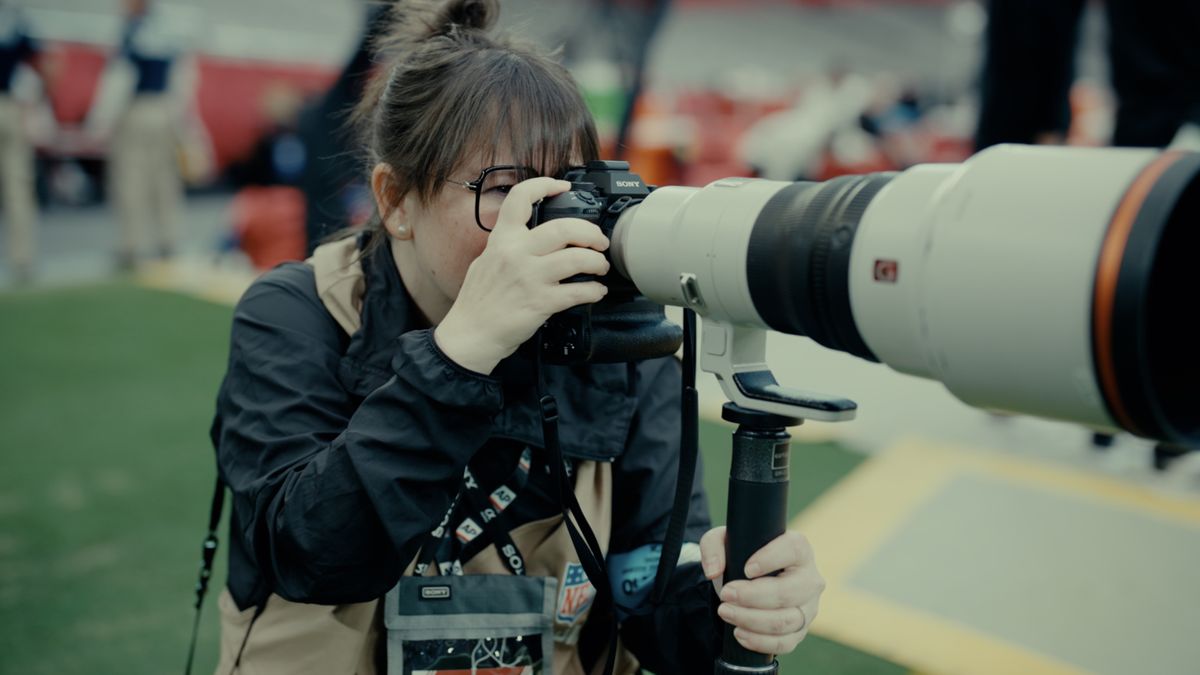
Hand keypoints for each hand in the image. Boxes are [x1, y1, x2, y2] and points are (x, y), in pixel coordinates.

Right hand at [435, 177, 609, 373]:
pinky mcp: (540, 303)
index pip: (520, 198)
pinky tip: (596, 291)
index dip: (545, 185)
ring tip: (600, 266)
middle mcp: (516, 254)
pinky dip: (594, 291)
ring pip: (577, 259)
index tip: (563, 186)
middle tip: (599, 240)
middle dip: (590, 232)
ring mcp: (529, 278)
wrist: (470, 334)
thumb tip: (532, 237)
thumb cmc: (478, 302)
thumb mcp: (486, 261)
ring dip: (597, 262)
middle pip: (564, 228)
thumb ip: (508, 246)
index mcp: (502, 240)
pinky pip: (577, 292)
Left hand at [699, 527, 824, 655]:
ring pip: (785, 621)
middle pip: (787, 592)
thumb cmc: (743, 556)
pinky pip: (785, 643)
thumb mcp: (723, 541)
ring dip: (751, 620)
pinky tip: (739, 633)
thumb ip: (713, 547)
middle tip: (725, 595)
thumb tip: (713, 571)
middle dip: (751, 597)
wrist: (751, 581)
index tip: (746, 569)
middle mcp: (810, 578)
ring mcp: (808, 607)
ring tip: (726, 612)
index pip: (793, 550)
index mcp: (799, 549)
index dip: (770, 559)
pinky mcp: (800, 631)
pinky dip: (760, 641)